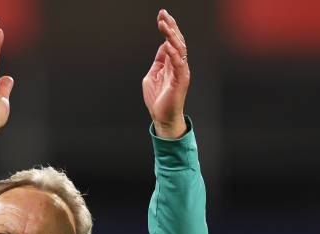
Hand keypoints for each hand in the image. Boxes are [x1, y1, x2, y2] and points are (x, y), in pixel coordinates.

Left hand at [142, 10, 189, 138]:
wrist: (162, 118)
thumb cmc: (158, 100)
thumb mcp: (152, 75)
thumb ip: (158, 61)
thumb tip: (162, 46)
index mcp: (172, 64)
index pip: (172, 41)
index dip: (168, 28)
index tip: (161, 16)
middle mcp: (179, 65)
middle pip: (177, 41)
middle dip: (171, 27)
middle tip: (163, 15)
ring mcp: (181, 72)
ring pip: (180, 49)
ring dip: (172, 36)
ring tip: (164, 26)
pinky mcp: (181, 81)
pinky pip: (179, 64)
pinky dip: (174, 54)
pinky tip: (167, 45)